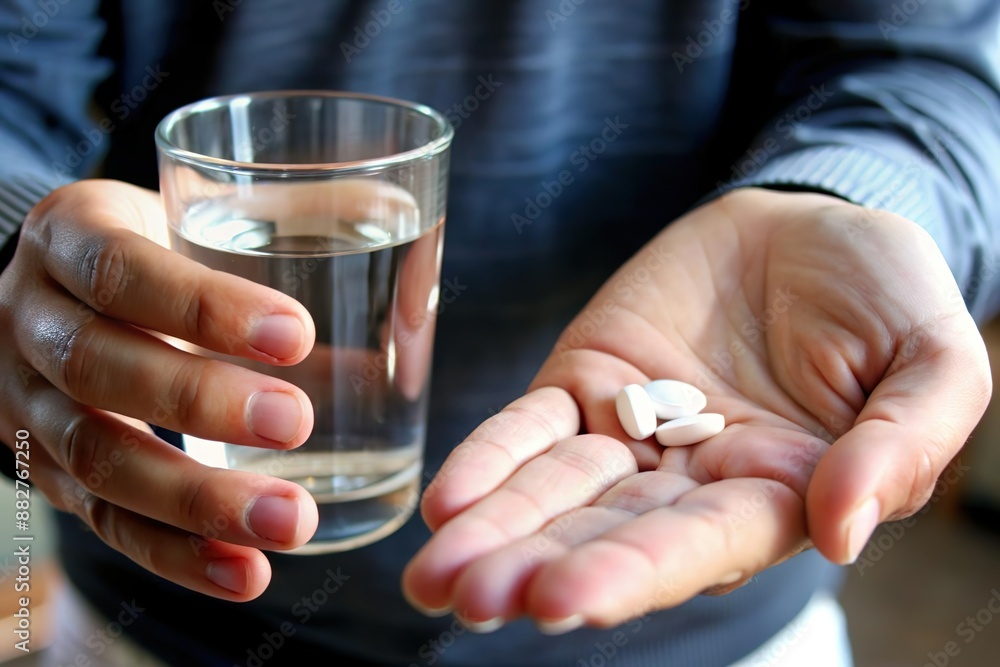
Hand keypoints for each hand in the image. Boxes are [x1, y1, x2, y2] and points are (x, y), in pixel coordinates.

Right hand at [0, 180, 319, 600]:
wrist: (55, 291)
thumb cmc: (155, 244)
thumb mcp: (195, 207)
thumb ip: (287, 210)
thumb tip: (402, 204)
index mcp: (71, 235)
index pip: (122, 270)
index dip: (203, 307)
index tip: (298, 335)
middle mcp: (32, 319)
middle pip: (102, 368)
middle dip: (202, 402)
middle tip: (297, 422)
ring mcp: (29, 403)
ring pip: (97, 459)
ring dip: (198, 500)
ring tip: (292, 520)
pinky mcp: (47, 470)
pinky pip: (103, 522)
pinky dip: (176, 554)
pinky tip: (247, 573)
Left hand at [402, 187, 990, 631]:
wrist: (812, 224)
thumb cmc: (886, 296)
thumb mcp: (933, 362)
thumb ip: (903, 447)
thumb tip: (843, 532)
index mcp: (777, 492)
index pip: (699, 546)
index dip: (632, 572)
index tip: (563, 601)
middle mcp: (692, 478)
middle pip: (607, 534)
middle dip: (536, 568)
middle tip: (467, 600)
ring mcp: (631, 431)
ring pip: (555, 490)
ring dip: (496, 530)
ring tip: (434, 575)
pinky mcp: (587, 379)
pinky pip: (530, 425)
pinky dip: (490, 459)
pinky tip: (446, 501)